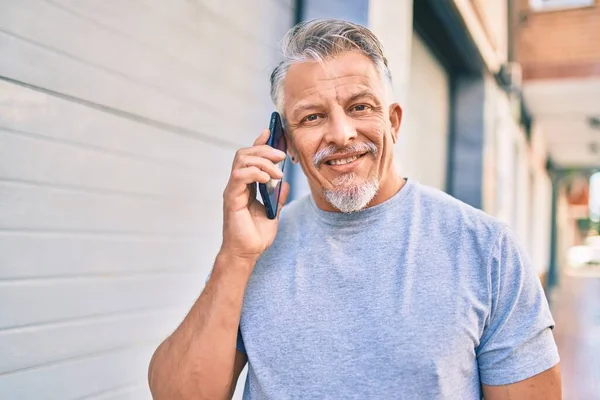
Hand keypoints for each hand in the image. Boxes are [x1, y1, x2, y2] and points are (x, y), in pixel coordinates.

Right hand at [220, 129, 289, 263]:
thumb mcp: (274, 212)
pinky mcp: (232, 199)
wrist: (247, 254)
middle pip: (244, 153)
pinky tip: (268, 180)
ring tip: (278, 172)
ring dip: (262, 161)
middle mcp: (237, 185)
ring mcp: (233, 190)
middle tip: (282, 156)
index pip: (250, 157)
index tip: (271, 131)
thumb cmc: (256, 236)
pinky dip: (255, 173)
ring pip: (241, 161)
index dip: (259, 142)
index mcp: (246, 185)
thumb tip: (286, 182)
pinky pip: (239, 176)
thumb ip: (278, 196)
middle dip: (264, 149)